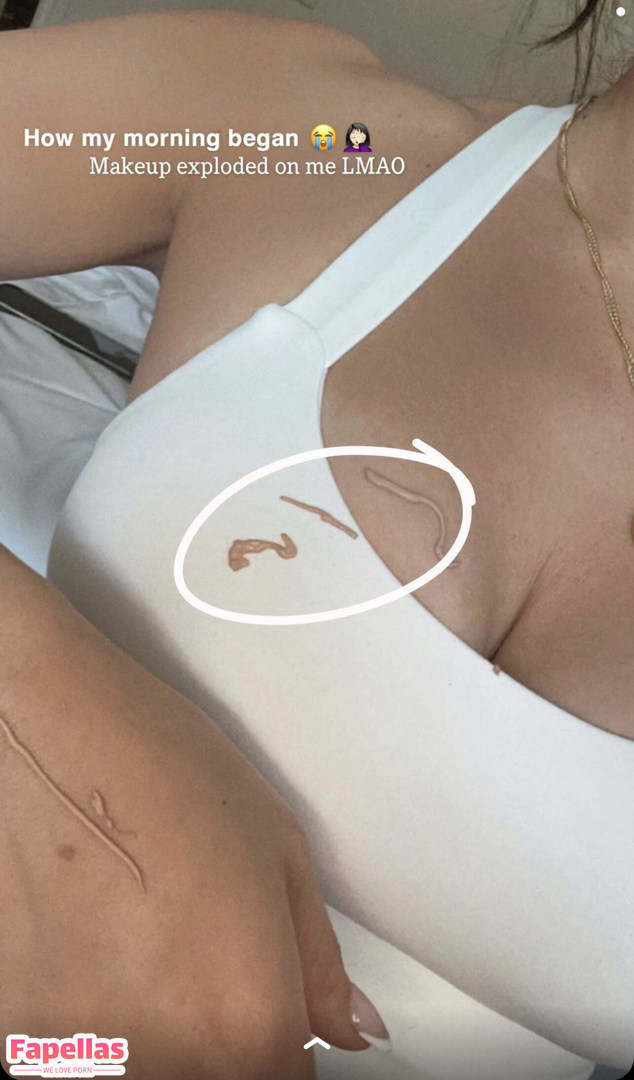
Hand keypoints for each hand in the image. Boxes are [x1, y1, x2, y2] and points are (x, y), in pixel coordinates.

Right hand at [0, 549, 386, 1077]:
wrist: (38, 725)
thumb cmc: (152, 760)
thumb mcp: (278, 847)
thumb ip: (318, 963)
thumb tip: (348, 1027)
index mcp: (243, 1018)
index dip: (288, 1045)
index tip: (280, 1017)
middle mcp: (157, 1053)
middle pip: (213, 1076)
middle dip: (219, 1026)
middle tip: (197, 936)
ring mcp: (74, 1047)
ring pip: (143, 1060)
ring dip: (150, 1016)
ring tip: (134, 919)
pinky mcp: (12, 1025)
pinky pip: (73, 1041)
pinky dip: (89, 995)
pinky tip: (88, 923)